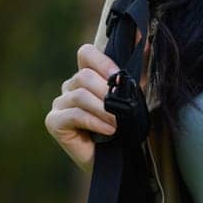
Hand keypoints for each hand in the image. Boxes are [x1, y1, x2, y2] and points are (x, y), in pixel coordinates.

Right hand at [45, 36, 151, 173]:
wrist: (117, 161)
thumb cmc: (123, 127)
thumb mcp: (133, 95)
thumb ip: (137, 69)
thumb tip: (149, 40)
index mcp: (86, 76)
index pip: (86, 53)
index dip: (102, 62)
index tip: (119, 78)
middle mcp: (69, 87)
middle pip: (84, 76)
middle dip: (107, 92)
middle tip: (122, 110)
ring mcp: (59, 104)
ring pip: (80, 95)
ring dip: (103, 109)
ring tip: (117, 123)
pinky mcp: (54, 122)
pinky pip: (73, 114)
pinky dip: (94, 121)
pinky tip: (108, 131)